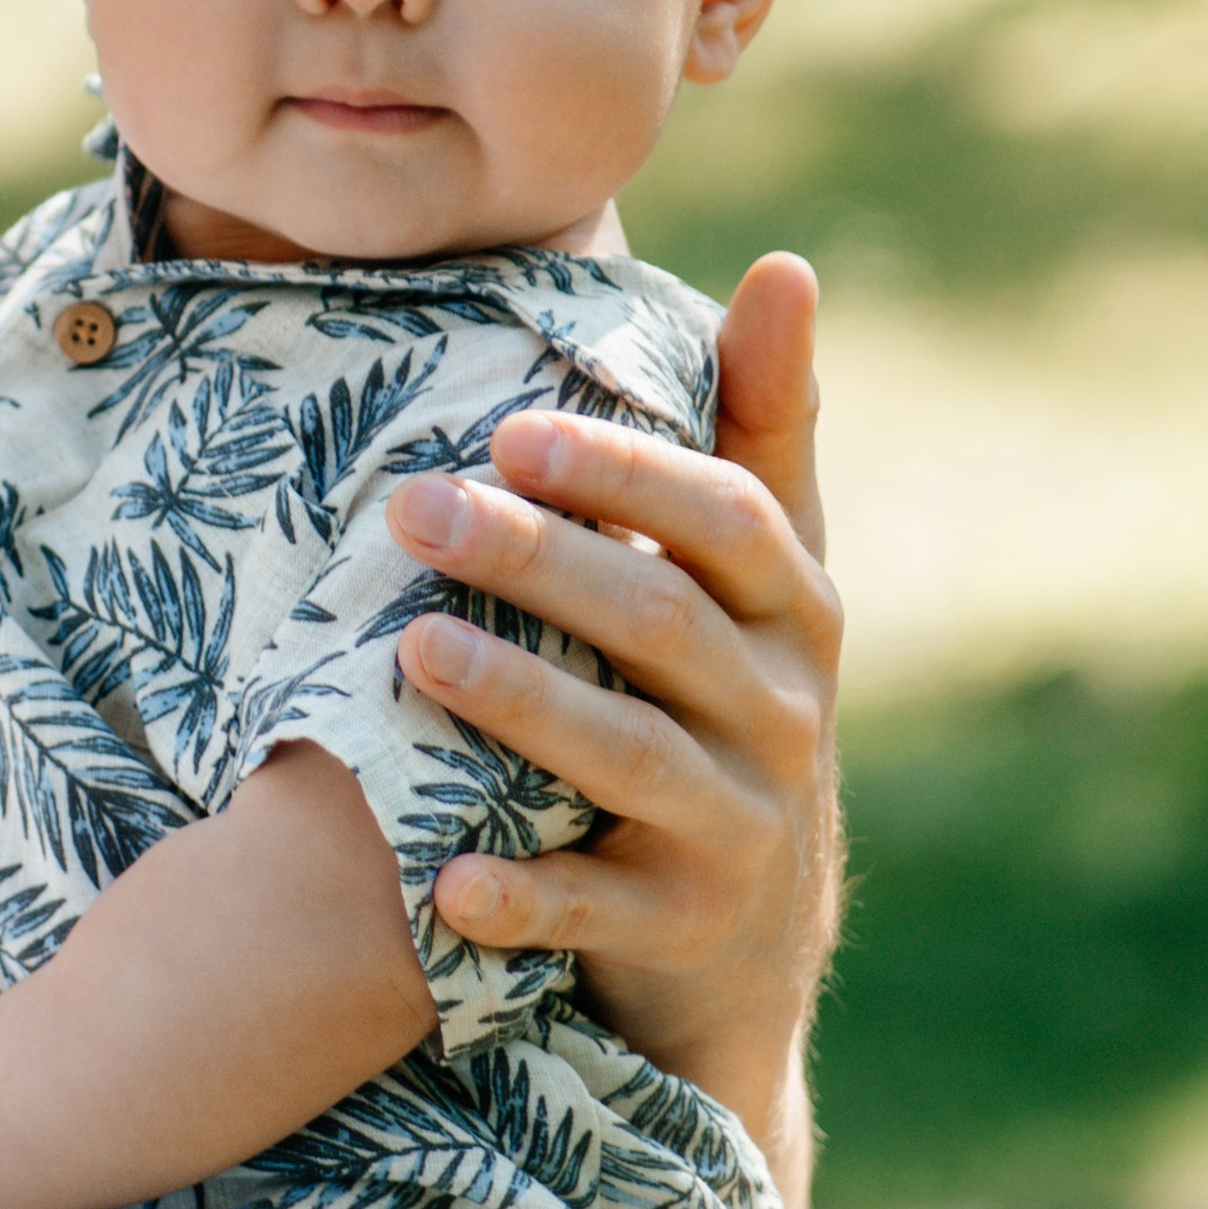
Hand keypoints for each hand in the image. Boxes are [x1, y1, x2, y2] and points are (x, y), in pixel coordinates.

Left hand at [381, 254, 839, 1148]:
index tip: (511, 430)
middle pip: (661, 623)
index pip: (730, 520)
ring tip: (412, 648)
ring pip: (628, 756)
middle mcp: (783, 716)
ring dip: (521, 700)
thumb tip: (784, 265)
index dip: (628, 473)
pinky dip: (523, 893)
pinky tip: (442, 874)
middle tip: (411, 505)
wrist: (745, 943)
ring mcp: (737, 829)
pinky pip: (595, 909)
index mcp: (796, 613)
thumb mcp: (761, 580)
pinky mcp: (678, 929)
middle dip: (539, 560)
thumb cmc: (723, 706)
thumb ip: (762, 429)